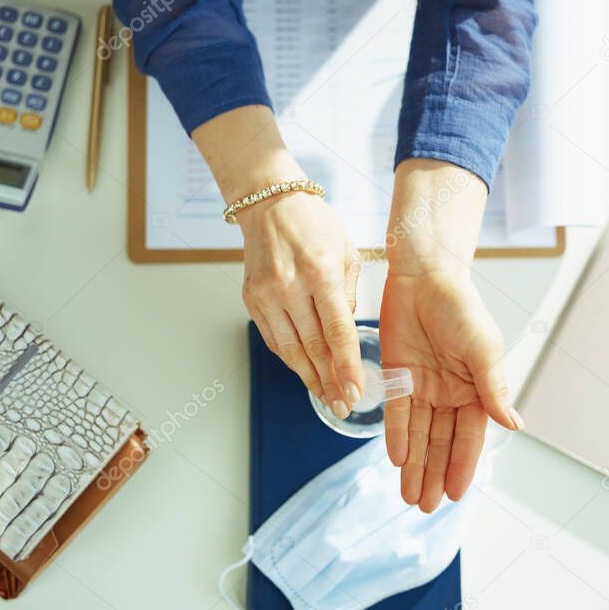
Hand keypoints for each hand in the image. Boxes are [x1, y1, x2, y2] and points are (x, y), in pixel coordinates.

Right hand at [191, 105, 363, 416]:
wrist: (270, 204)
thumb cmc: (315, 224)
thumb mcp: (346, 252)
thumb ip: (349, 294)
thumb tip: (347, 336)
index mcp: (321, 272)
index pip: (337, 331)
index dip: (347, 365)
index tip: (356, 390)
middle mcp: (290, 285)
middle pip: (313, 346)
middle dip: (330, 381)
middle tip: (343, 405)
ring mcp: (267, 294)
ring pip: (290, 349)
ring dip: (309, 377)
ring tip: (326, 397)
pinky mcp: (252, 298)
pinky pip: (273, 339)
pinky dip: (290, 359)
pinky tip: (304, 372)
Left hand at [381, 159, 522, 511]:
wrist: (424, 274)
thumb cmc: (460, 306)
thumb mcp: (484, 349)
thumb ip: (494, 390)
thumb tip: (515, 426)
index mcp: (476, 388)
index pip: (470, 437)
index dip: (463, 466)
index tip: (456, 495)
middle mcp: (450, 392)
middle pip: (442, 442)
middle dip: (435, 475)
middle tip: (426, 508)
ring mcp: (423, 384)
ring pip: (419, 434)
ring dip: (415, 464)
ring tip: (410, 496)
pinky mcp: (397, 373)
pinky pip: (397, 412)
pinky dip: (396, 436)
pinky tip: (395, 460)